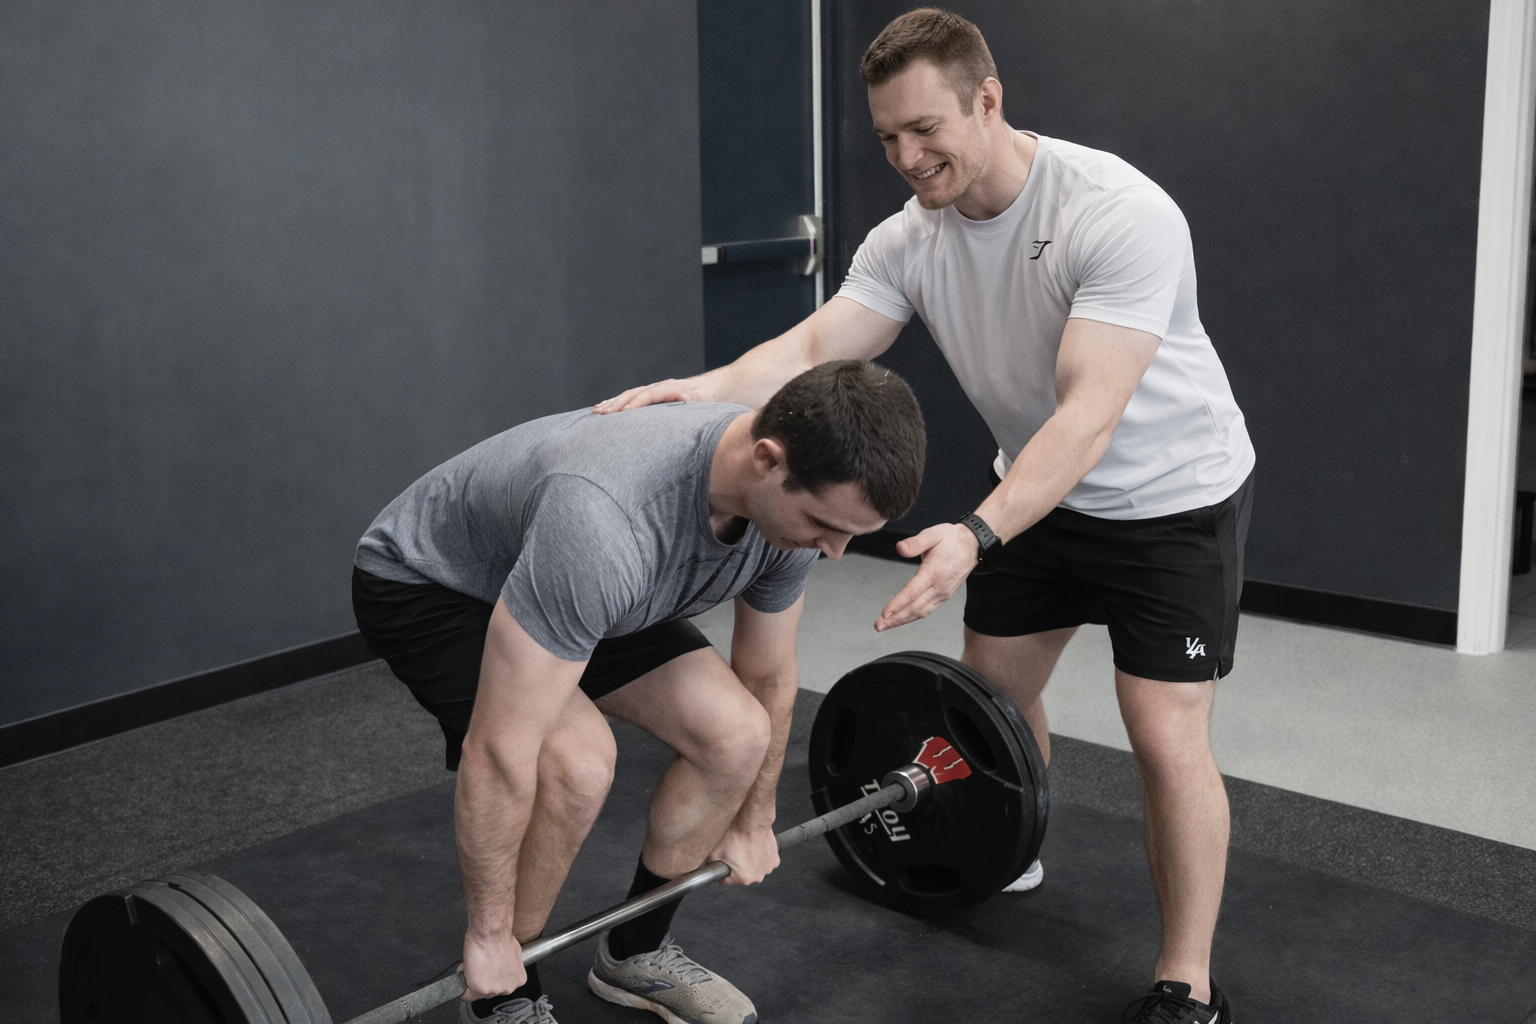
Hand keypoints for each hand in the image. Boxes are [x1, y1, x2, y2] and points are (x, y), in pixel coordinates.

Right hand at [462, 930, 525, 1002]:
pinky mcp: (480, 989)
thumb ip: (508, 966)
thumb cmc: (500, 937)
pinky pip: (465, 993)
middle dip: (483, 980)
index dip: (491, 977)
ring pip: (478, 992)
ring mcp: (495, 990)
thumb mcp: (513, 953)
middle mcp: (509, 988)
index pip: (502, 987)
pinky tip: (465, 969)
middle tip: (480, 966)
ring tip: (475, 964)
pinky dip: (462, 983)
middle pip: (491, 991)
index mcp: (518, 979)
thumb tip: (501, 967)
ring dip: (473, 980)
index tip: (488, 970)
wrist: (491, 933)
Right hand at [594, 377, 714, 412]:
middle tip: (602, 414)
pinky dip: (614, 403)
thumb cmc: (704, 399)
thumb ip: (695, 398)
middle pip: (633, 394)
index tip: (623, 412)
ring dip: (611, 403)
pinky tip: (601, 409)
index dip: (636, 403)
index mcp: (670, 387)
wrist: (702, 390)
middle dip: (617, 404)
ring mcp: (650, 390)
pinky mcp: (645, 396)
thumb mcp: (704, 399)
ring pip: (627, 395)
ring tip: (596, 412)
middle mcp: (657, 387)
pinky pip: (627, 399)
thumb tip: (682, 396)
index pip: (649, 394)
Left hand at [709, 823, 780, 885]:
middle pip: (742, 876)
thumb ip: (710, 865)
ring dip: (750, 862)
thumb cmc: (736, 836)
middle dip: (738, 867)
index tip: (724, 862)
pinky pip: (764, 862)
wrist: (752, 823)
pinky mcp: (774, 860)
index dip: (723, 870)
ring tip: (746, 849)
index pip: (726, 880)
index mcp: (743, 878)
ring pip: (754, 869)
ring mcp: (767, 869)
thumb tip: (708, 868)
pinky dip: (760, 857)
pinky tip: (755, 848)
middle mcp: (757, 877)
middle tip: (735, 853)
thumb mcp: (714, 853)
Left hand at [874, 523, 979, 630]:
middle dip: (895, 619)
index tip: (884, 613)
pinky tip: (903, 618)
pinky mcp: (944, 595)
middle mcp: (939, 586)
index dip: (897, 604)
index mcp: (934, 572)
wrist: (973, 545)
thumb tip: (900, 548)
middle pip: (915, 608)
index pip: (912, 592)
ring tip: (886, 625)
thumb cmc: (952, 539)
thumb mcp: (933, 534)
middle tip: (879, 626)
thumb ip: (915, 542)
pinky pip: (927, 609)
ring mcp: (943, 593)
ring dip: (902, 621)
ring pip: (921, 612)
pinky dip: (913, 616)